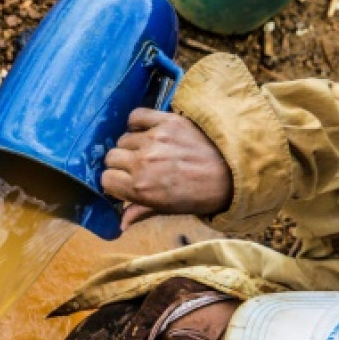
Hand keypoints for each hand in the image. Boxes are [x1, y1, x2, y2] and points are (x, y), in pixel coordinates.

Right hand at [101, 108, 232, 223]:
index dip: (113, 181)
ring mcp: (154, 139)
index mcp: (141, 188)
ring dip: (131, 145)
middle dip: (120, 164)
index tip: (123, 181)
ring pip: (123, 138)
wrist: (233, 172)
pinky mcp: (166, 121)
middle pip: (111, 157)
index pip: (106, 180)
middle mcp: (143, 162)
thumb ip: (140, 212)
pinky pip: (137, 115)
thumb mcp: (169, 209)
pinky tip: (146, 130)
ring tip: (147, 150)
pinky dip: (137, 122)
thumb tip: (121, 224)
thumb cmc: (200, 194)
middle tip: (135, 167)